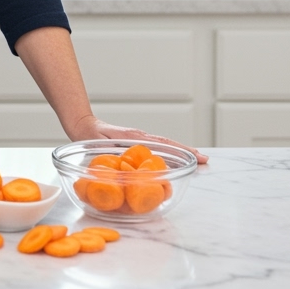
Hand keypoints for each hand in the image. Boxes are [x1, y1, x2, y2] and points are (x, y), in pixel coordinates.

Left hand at [68, 115, 208, 164]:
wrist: (83, 125)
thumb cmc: (89, 136)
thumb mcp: (99, 146)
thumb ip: (110, 153)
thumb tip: (124, 163)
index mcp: (135, 137)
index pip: (162, 144)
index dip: (180, 150)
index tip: (196, 156)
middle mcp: (141, 137)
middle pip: (169, 144)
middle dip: (187, 151)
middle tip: (205, 160)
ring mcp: (140, 139)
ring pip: (164, 146)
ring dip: (181, 152)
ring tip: (198, 160)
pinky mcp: (137, 143)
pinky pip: (156, 148)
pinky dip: (169, 153)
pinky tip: (175, 161)